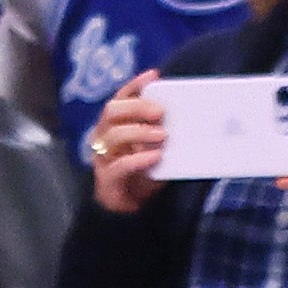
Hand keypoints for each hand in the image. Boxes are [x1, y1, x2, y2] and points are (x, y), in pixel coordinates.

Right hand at [84, 69, 174, 214]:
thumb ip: (161, 133)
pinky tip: (155, 156)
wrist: (127, 211)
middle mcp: (104, 138)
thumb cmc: (141, 175)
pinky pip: (118, 166)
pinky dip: (138, 159)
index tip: (153, 75)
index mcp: (114, 127)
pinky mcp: (106, 180)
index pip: (119, 99)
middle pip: (111, 112)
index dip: (134, 85)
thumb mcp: (154, 149)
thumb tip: (186, 118)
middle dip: (136, 107)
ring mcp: (102, 159)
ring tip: (162, 135)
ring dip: (139, 131)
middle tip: (160, 112)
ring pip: (112, 135)